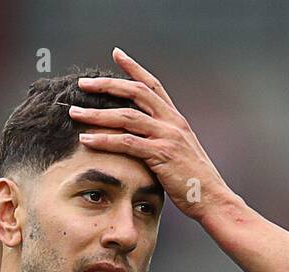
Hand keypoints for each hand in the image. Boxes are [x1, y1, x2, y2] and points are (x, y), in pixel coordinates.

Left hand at [70, 48, 236, 222]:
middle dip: (107, 85)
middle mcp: (172, 122)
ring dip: (97, 114)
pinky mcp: (161, 155)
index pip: (153, 85)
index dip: (134, 68)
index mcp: (177, 119)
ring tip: (75, 112)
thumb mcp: (181, 153)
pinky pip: (127, 143)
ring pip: (126, 116)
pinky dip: (104, 140)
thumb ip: (163, 141)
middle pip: (135, 92)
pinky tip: (87, 139)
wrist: (214, 199)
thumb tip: (143, 140)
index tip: (117, 54)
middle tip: (83, 83)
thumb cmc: (195, 182)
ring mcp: (168, 137)